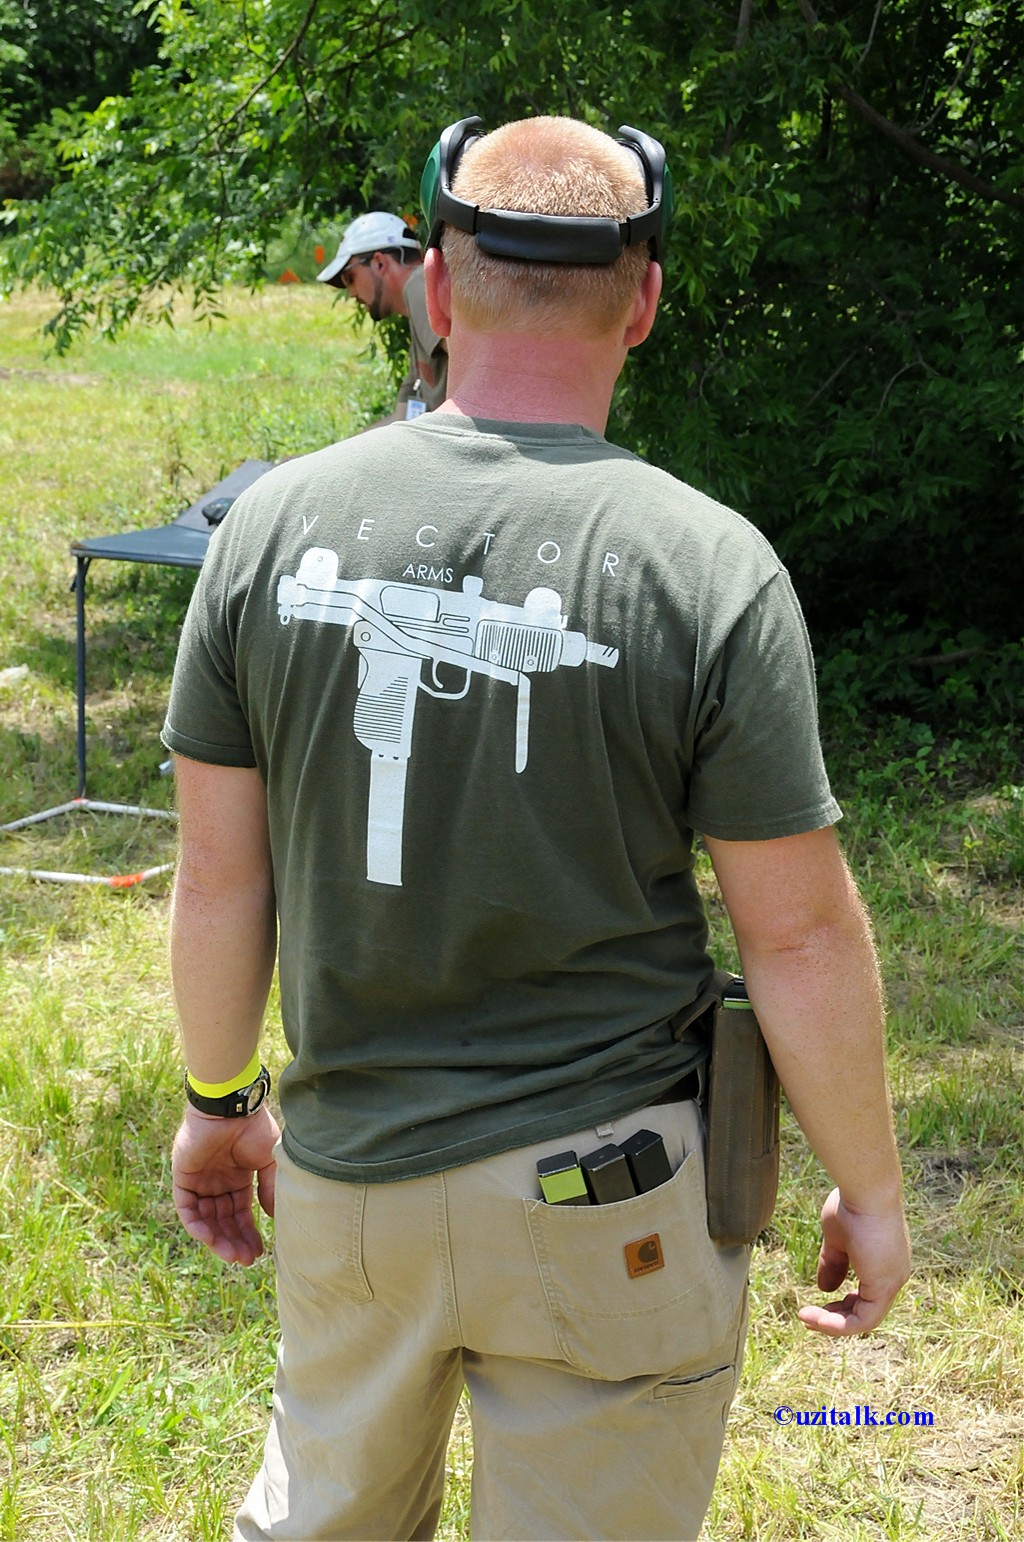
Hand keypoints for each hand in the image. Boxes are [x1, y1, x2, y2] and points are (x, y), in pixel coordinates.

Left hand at [172, 1102, 279, 1265]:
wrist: (231, 1108)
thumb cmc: (254, 1128)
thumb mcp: (269, 1162)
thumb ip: (269, 1188)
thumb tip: (273, 1218)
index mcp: (237, 1178)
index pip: (240, 1213)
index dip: (248, 1233)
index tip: (259, 1253)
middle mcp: (217, 1182)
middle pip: (223, 1221)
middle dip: (234, 1241)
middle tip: (246, 1260)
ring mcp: (199, 1180)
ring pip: (205, 1219)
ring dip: (216, 1239)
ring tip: (232, 1255)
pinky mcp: (183, 1177)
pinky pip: (186, 1207)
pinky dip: (195, 1224)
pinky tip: (209, 1238)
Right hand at [797, 1186, 910, 1335]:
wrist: (865, 1191)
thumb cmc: (852, 1205)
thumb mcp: (836, 1239)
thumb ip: (833, 1263)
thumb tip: (824, 1288)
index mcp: (884, 1262)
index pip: (865, 1295)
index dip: (840, 1303)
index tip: (816, 1302)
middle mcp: (893, 1275)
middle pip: (865, 1311)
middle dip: (834, 1317)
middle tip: (807, 1315)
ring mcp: (892, 1282)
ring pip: (864, 1320)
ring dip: (832, 1324)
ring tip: (805, 1317)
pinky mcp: (885, 1287)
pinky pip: (863, 1320)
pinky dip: (838, 1325)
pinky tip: (815, 1318)